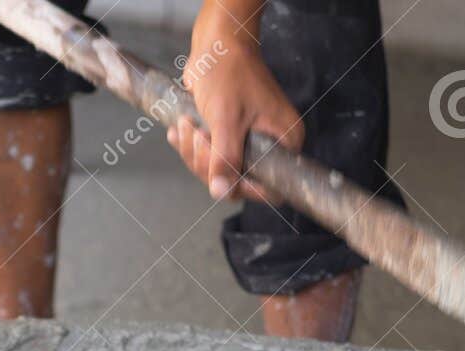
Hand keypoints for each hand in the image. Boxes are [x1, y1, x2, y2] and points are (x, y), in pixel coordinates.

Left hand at [168, 3, 304, 201]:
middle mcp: (269, 146)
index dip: (242, 188)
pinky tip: (180, 130)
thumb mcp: (227, 119)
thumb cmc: (229, 72)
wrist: (215, 44)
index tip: (218, 177)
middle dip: (207, 162)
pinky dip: (189, 145)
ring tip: (186, 126)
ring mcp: (247, 142)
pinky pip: (206, 155)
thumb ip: (225, 158)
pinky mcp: (228, 136)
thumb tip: (222, 192)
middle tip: (197, 135)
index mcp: (284, 142)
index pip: (269, 187)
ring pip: (216, 170)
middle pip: (235, 180)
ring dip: (193, 151)